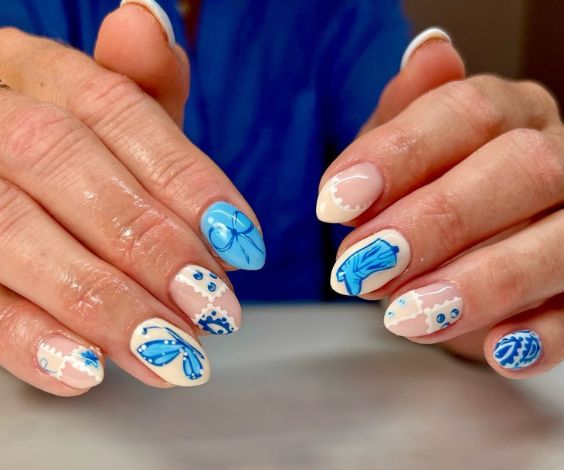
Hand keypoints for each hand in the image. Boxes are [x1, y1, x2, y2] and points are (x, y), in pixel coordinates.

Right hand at [0, 0, 264, 395]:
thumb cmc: (56, 150)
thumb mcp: (97, 117)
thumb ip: (135, 88)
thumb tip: (150, 21)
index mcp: (31, 69)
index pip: (117, 110)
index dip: (187, 181)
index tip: (243, 245)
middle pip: (65, 164)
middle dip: (151, 246)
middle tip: (215, 311)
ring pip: (15, 231)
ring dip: (105, 302)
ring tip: (174, 355)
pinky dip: (28, 337)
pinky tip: (88, 370)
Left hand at [317, 28, 563, 377]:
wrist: (468, 247)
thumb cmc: (428, 191)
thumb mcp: (403, 154)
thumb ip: (406, 117)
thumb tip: (429, 53)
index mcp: (507, 113)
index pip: (463, 112)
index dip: (396, 156)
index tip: (334, 202)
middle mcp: (557, 157)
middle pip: (519, 169)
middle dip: (434, 221)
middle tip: (361, 267)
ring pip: (559, 242)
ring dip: (480, 283)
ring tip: (403, 317)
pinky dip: (541, 335)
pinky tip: (494, 350)